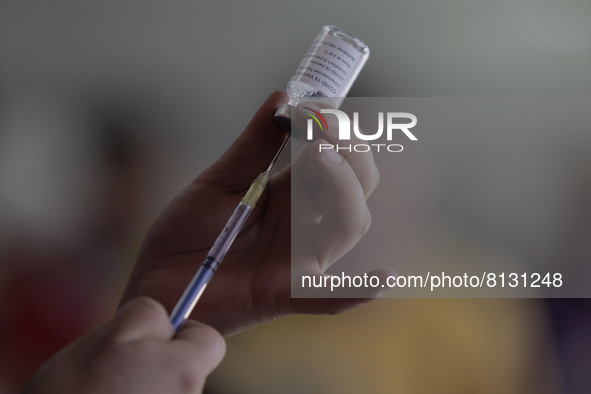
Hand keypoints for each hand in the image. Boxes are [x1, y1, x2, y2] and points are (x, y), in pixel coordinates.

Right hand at [25, 297, 224, 393]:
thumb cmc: (73, 392)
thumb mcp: (110, 335)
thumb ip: (150, 315)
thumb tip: (167, 322)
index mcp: (185, 372)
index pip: (211, 341)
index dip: (184, 332)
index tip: (152, 339)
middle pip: (189, 369)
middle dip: (160, 362)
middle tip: (118, 369)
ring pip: (170, 391)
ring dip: (146, 387)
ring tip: (107, 393)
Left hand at [119, 91, 392, 336]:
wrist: (157, 280)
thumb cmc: (187, 233)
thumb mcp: (218, 182)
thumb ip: (253, 145)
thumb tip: (283, 94)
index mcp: (291, 193)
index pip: (334, 156)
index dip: (333, 129)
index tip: (316, 106)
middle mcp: (304, 223)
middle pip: (355, 187)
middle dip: (350, 153)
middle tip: (325, 128)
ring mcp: (300, 258)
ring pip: (349, 223)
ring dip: (346, 189)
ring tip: (322, 155)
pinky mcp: (286, 292)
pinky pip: (329, 296)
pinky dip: (357, 290)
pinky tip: (384, 276)